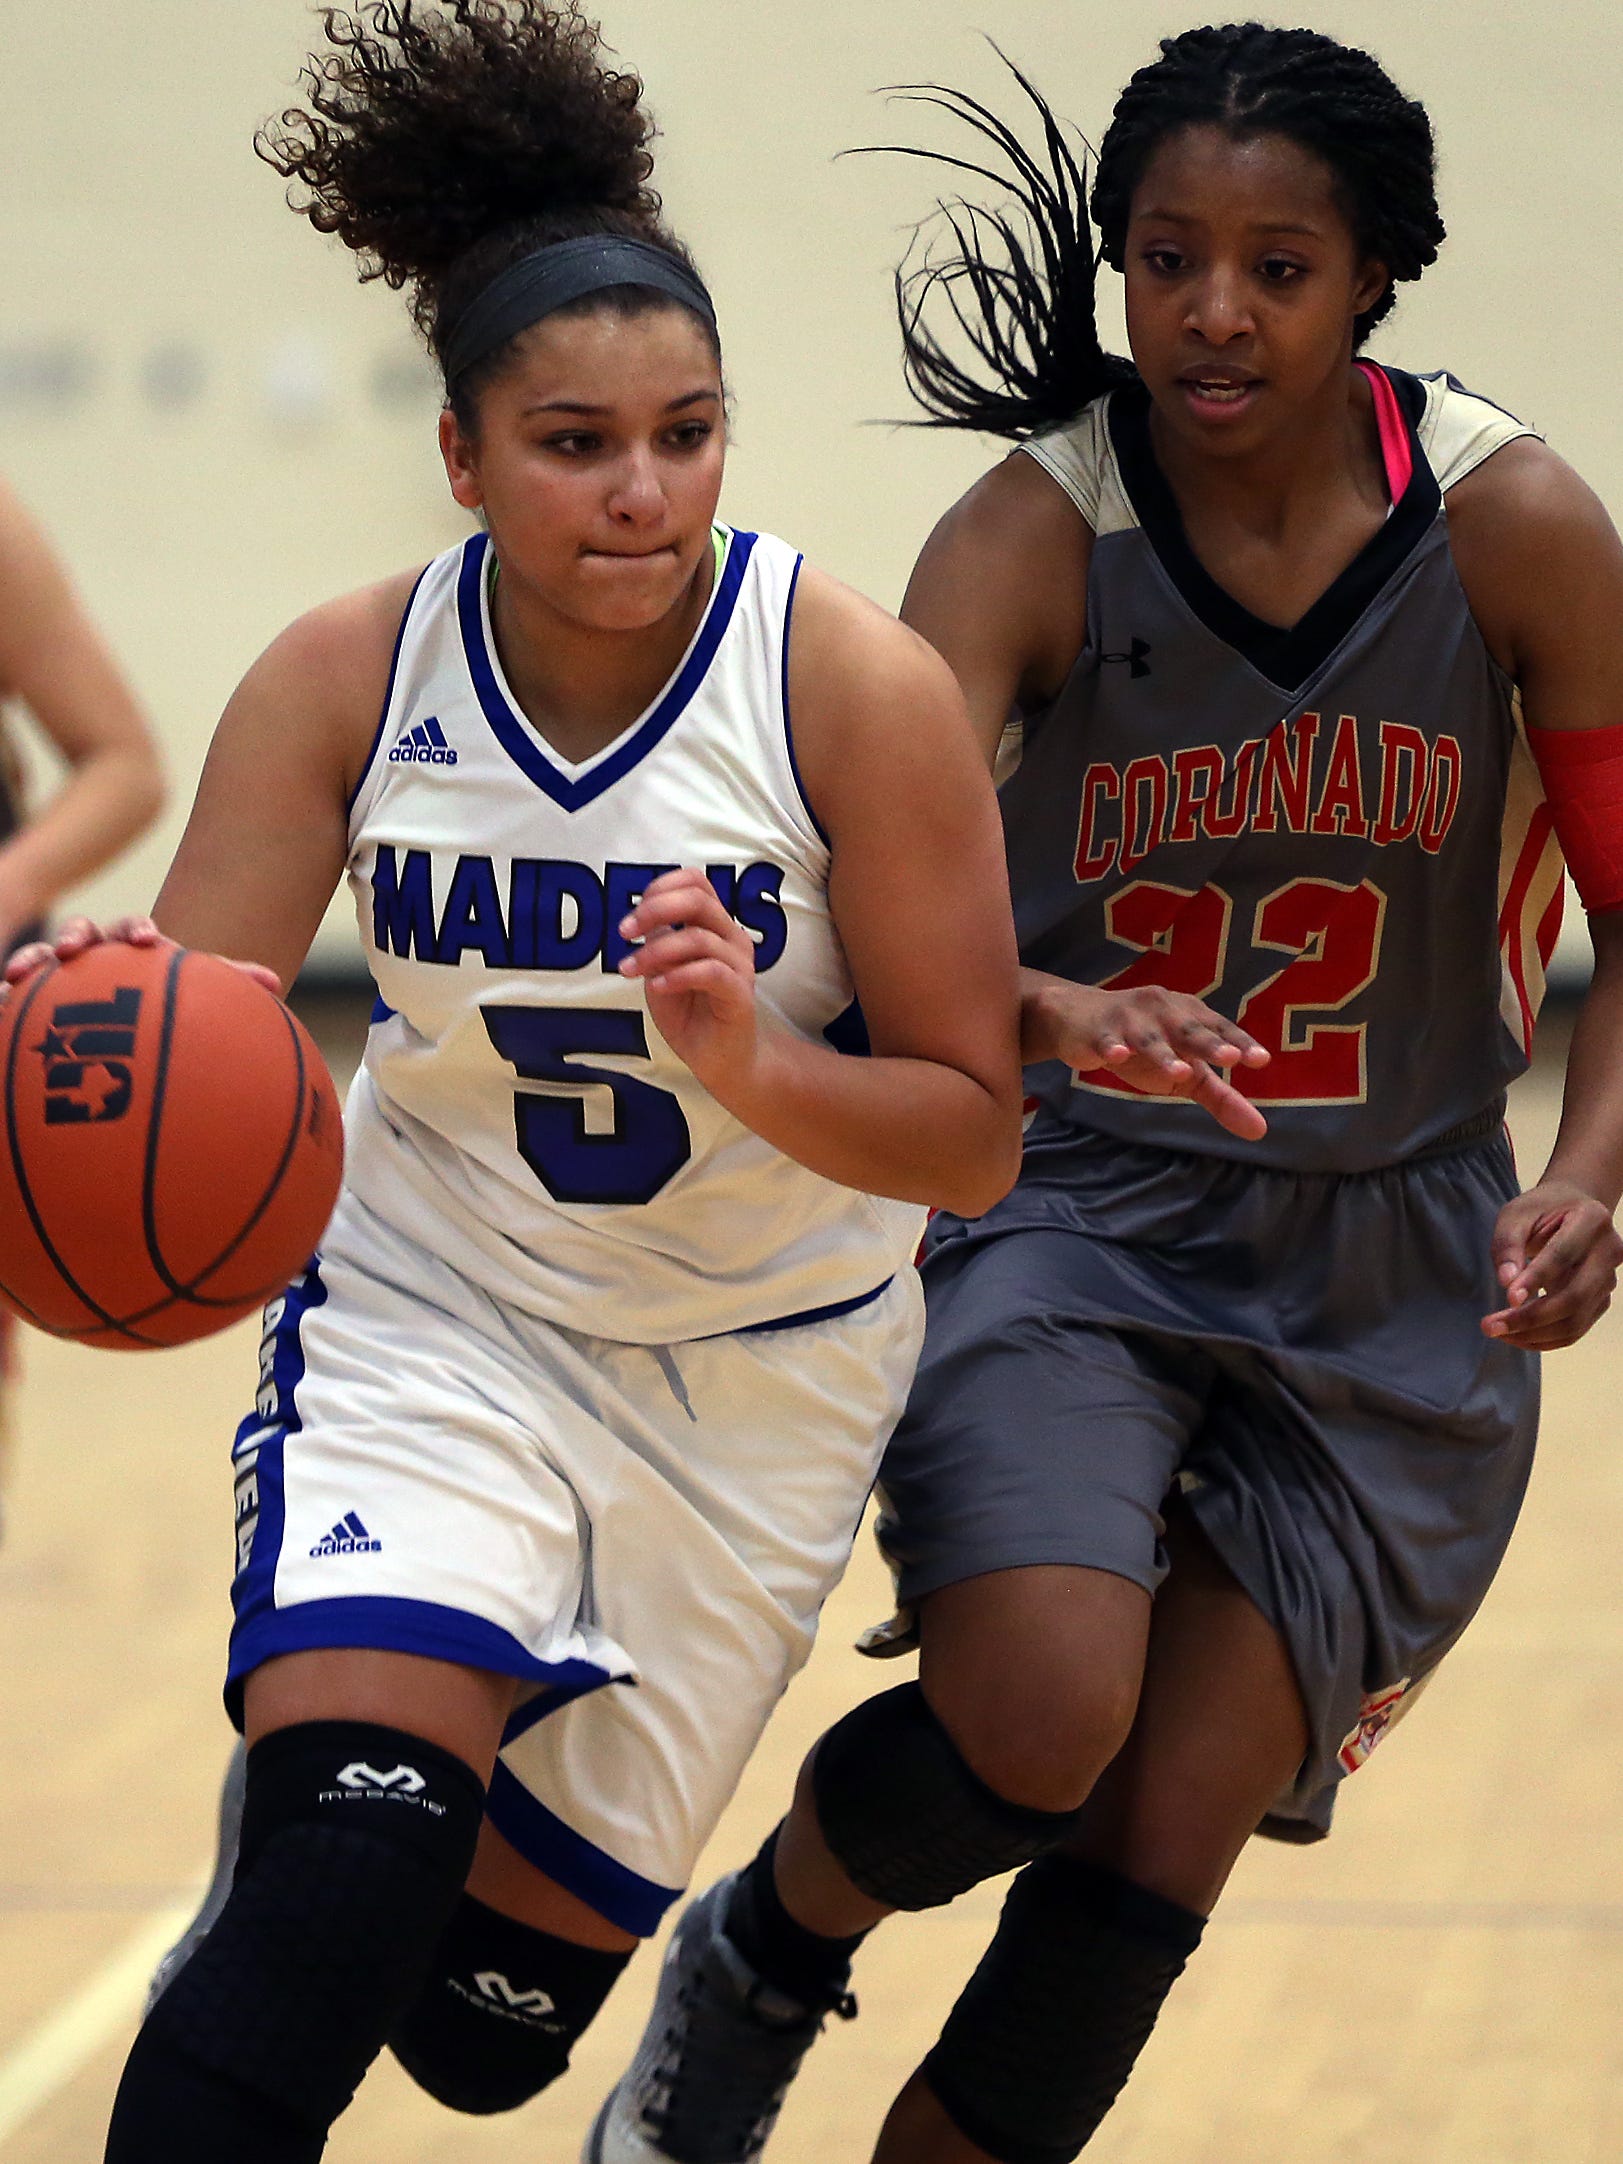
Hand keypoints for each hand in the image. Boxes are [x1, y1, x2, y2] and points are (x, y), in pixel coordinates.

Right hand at [0, 915, 281, 1012]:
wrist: (128, 1047)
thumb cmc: (168, 1020)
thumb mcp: (198, 1007)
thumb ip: (229, 991)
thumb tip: (274, 980)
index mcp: (135, 958)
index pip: (136, 934)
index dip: (138, 932)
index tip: (149, 942)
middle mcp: (95, 962)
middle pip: (84, 936)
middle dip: (80, 935)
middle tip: (77, 948)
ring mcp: (60, 981)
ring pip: (44, 961)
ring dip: (36, 960)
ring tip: (23, 973)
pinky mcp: (31, 1003)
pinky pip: (13, 996)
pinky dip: (5, 996)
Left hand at [617, 868, 759, 1085]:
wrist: (717, 1059)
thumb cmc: (690, 1013)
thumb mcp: (661, 971)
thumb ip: (656, 943)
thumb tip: (641, 920)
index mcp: (714, 926)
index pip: (695, 882)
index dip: (659, 888)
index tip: (631, 917)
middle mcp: (731, 938)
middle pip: (697, 899)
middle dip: (654, 910)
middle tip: (624, 932)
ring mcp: (740, 965)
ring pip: (697, 937)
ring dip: (655, 951)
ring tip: (630, 970)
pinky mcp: (741, 993)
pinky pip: (710, 972)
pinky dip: (677, 975)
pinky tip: (657, 987)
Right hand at [1043, 982, 1270, 1141]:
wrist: (1078, 1018)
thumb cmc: (1143, 1045)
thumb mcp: (1185, 1073)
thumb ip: (1222, 1099)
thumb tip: (1260, 1132)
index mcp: (1190, 1016)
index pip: (1219, 1029)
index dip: (1240, 1042)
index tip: (1261, 1060)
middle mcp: (1164, 1010)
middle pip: (1189, 1029)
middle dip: (1210, 1044)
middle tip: (1232, 1057)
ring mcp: (1129, 1018)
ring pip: (1149, 1038)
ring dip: (1164, 1053)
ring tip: (1180, 1072)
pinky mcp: (1098, 1031)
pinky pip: (1106, 1040)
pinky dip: (1112, 1046)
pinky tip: (1116, 1056)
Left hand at [1484, 1179, 1622, 1347]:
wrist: (1571, 1209)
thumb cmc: (1541, 1210)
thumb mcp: (1515, 1215)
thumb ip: (1508, 1244)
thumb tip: (1507, 1284)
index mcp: (1592, 1219)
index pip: (1563, 1256)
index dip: (1535, 1280)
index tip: (1507, 1299)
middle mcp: (1609, 1251)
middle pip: (1574, 1297)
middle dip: (1531, 1317)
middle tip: (1491, 1326)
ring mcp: (1609, 1279)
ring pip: (1575, 1321)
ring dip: (1534, 1334)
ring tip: (1497, 1331)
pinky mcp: (1601, 1299)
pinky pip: (1575, 1329)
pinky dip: (1544, 1339)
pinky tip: (1516, 1334)